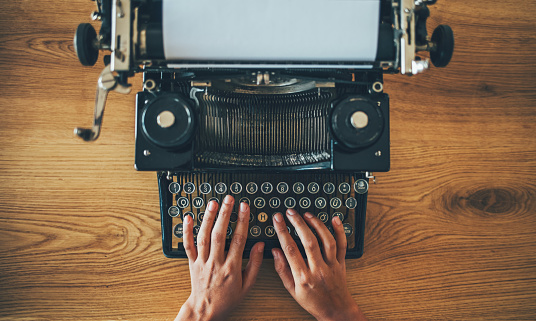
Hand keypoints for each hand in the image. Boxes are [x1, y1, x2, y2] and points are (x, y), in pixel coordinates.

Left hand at [176, 195, 264, 320]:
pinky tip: (188, 218)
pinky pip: (188, 245)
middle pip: (220, 234)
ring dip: (208, 218)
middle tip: (229, 199)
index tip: (245, 208)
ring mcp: (202, 262)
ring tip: (213, 203)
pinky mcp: (191, 263)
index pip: (239, 240)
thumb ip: (255, 264)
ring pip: (204, 237)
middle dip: (225, 214)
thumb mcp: (247, 286)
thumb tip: (261, 246)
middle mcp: (216, 263)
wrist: (205, 311)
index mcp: (232, 268)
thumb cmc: (227, 299)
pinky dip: (186, 231)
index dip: (242, 221)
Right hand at [272, 209, 366, 320]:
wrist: (335, 310)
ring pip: (326, 241)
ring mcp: (332, 266)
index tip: (277, 219)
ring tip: (307, 214)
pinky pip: (342, 245)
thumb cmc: (313, 301)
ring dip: (317, 224)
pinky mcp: (342, 263)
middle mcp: (318, 270)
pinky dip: (340, 231)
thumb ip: (282, 270)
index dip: (282, 231)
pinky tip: (335, 219)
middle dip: (298, 224)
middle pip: (308, 242)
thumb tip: (275, 251)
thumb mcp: (291, 290)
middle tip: (290, 212)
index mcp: (303, 277)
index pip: (290, 249)